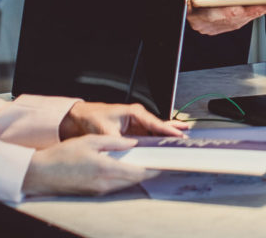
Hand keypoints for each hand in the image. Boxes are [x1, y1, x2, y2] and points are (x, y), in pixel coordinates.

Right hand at [21, 135, 156, 196]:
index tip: (164, 163)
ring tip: (142, 163)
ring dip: (135, 176)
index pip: (139, 172)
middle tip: (156, 160)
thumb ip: (114, 142)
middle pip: (135, 180)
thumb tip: (132, 143)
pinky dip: (123, 179)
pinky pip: (115, 187)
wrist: (40, 174)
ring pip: (126, 185)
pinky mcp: (94, 194)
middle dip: (147, 171)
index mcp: (106, 169)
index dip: (154, 168)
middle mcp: (105, 184)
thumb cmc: (62, 156)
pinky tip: (123, 168)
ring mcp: (99, 191)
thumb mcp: (90, 141)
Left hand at [59, 101, 187, 138]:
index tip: (177, 135)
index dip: (167, 130)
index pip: (154, 123)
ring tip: (182, 140)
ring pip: (156, 132)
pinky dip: (158, 141)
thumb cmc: (92, 118)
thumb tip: (128, 153)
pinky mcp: (134, 133)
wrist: (80, 118)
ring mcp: (137, 125)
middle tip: (186, 138)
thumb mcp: (105, 131)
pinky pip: (149, 138)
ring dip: (167, 137)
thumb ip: (118, 142)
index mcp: (134, 113)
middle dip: (173, 132)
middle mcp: (138, 118)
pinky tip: (167, 144)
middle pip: (159, 127)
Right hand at [180, 0, 265, 34]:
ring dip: (249, 17)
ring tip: (263, 9)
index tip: (257, 7)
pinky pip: (231, 25)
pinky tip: (253, 13)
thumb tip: (199, 0)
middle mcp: (199, 23)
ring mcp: (205, 27)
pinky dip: (243, 19)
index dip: (241, 11)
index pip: (221, 14)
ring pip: (232, 24)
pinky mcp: (211, 28)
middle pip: (229, 20)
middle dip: (250, 14)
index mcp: (193, 11)